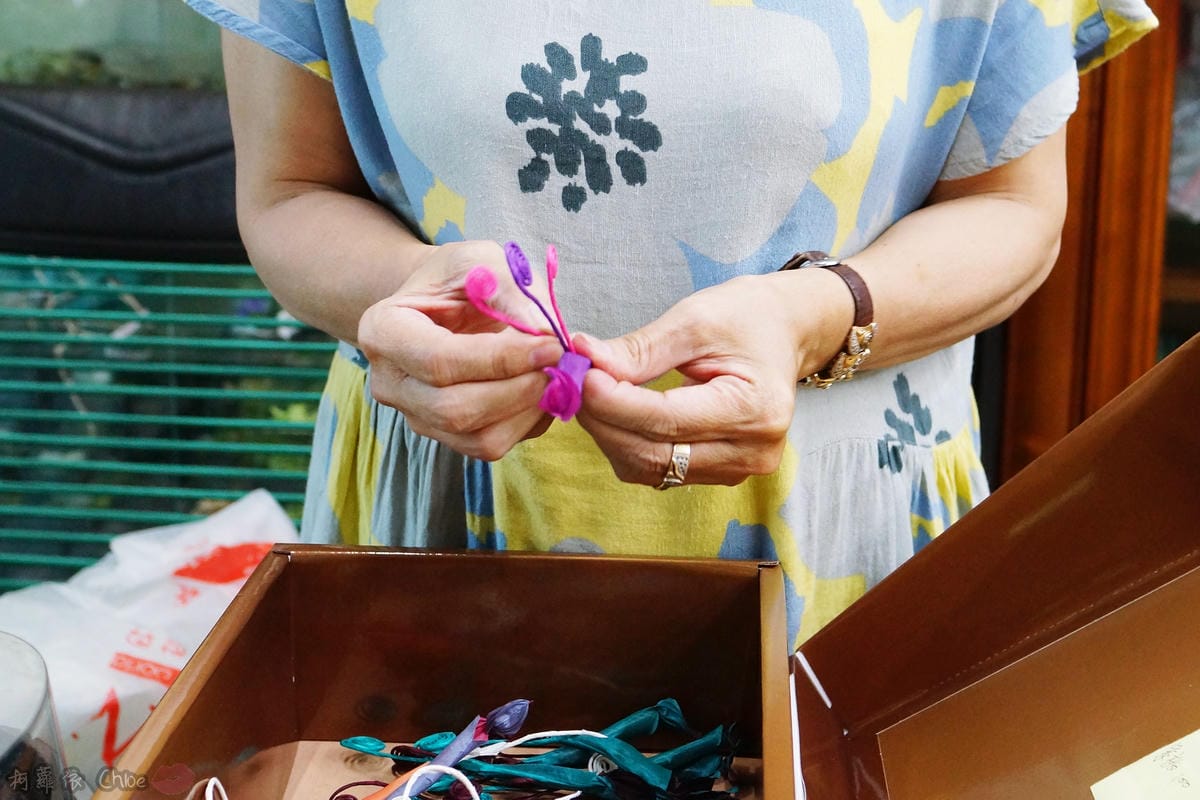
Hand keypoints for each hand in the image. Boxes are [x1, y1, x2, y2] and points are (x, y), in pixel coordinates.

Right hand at [357, 240, 563, 459]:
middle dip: (518, 390)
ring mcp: (416, 415)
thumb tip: (546, 335)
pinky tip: (544, 390)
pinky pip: (490, 445)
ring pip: (476, 438)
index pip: (440, 360)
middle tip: (562, 364)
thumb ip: (511, 291)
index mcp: (383, 331)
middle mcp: (390, 383)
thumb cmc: (461, 277)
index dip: (501, 359)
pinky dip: (527, 422)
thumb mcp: (481, 261)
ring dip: (528, 411)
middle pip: (455, 409)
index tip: (551, 345)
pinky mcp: (445, 436)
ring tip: (557, 375)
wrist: (448, 302)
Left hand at [573, 270, 850, 485]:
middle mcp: (752, 451)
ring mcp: (738, 470)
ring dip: (609, 434)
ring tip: (591, 393)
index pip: (665, 419)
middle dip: (603, 418)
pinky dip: (627, 443)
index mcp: (755, 409)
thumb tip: (583, 358)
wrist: (784, 333)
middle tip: (572, 381)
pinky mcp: (720, 474)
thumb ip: (640, 348)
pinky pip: (658, 470)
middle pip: (653, 452)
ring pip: (648, 468)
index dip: (613, 401)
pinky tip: (614, 412)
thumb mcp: (695, 319)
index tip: (577, 373)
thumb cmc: (747, 318)